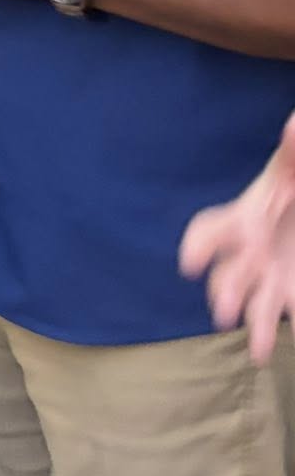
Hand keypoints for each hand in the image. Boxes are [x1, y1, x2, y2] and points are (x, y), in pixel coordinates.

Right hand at [181, 110, 294, 363]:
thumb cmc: (294, 187)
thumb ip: (294, 152)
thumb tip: (294, 124)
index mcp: (246, 219)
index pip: (210, 231)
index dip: (199, 247)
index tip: (190, 263)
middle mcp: (251, 251)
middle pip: (226, 274)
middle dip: (225, 292)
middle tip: (225, 312)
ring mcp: (272, 275)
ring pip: (254, 304)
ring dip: (253, 324)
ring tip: (257, 350)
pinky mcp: (291, 291)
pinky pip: (288, 311)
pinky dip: (284, 329)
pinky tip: (280, 346)